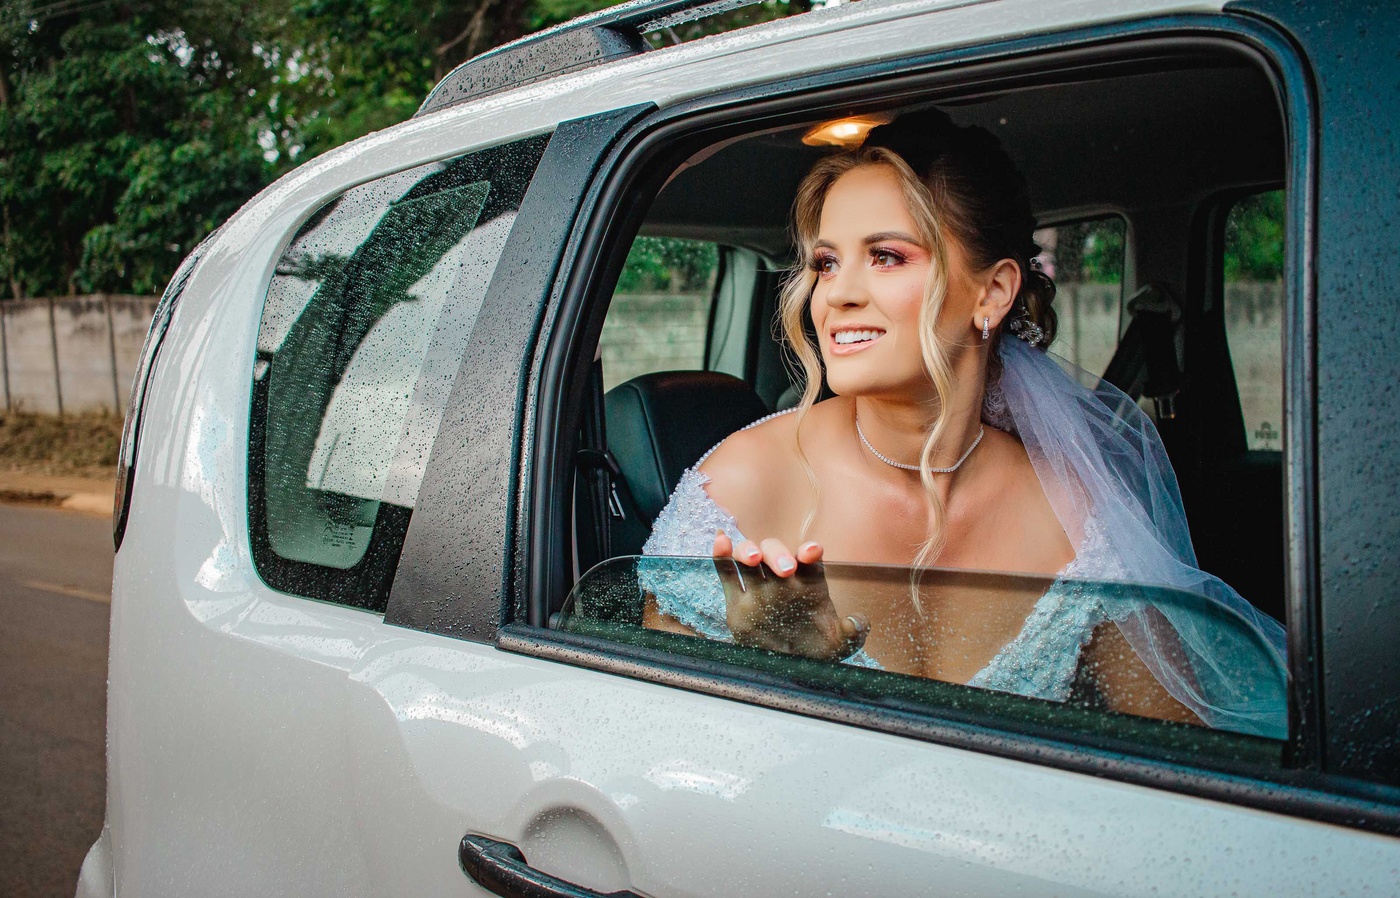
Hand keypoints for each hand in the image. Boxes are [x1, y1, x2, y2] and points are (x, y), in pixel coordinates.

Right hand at [712, 531, 869, 661]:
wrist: (791, 672)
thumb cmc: (818, 654)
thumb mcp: (841, 645)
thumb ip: (852, 633)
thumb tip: (858, 623)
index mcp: (809, 584)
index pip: (809, 560)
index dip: (810, 551)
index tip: (813, 552)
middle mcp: (783, 581)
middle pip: (776, 552)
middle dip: (779, 554)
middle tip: (785, 570)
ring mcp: (759, 588)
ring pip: (750, 557)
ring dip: (750, 550)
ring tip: (754, 559)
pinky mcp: (737, 601)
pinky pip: (726, 573)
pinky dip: (721, 555)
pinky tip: (721, 539)